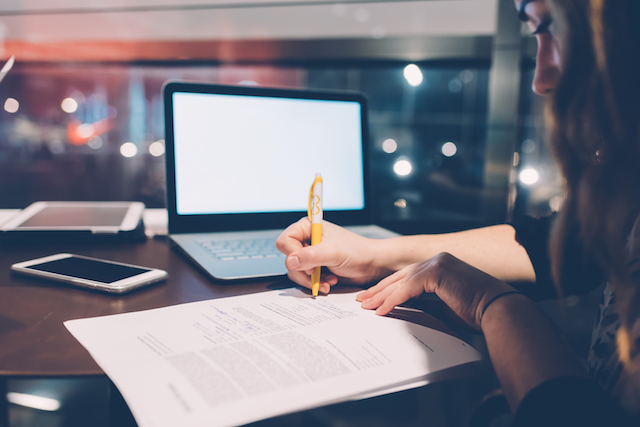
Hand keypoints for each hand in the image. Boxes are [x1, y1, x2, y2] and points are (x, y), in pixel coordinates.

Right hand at [276, 218, 392, 293]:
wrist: (372, 265)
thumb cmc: (357, 252)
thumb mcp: (332, 253)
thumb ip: (310, 256)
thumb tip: (290, 261)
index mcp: (308, 228)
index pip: (285, 241)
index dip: (293, 254)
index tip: (308, 263)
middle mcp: (306, 240)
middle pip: (288, 259)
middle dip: (304, 271)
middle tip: (316, 273)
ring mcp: (310, 255)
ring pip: (295, 272)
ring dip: (312, 280)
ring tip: (328, 280)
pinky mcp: (315, 268)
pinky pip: (304, 280)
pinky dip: (316, 283)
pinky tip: (329, 282)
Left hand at [356, 252, 514, 329]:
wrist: (497, 311)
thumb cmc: (477, 312)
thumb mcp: (444, 305)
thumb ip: (425, 302)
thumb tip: (405, 306)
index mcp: (441, 264)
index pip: (408, 276)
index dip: (389, 287)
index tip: (374, 298)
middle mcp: (438, 260)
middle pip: (400, 276)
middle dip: (379, 289)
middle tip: (362, 300)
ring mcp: (437, 263)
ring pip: (401, 282)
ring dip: (382, 295)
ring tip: (366, 306)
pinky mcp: (437, 272)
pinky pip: (407, 289)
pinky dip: (393, 300)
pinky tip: (382, 310)